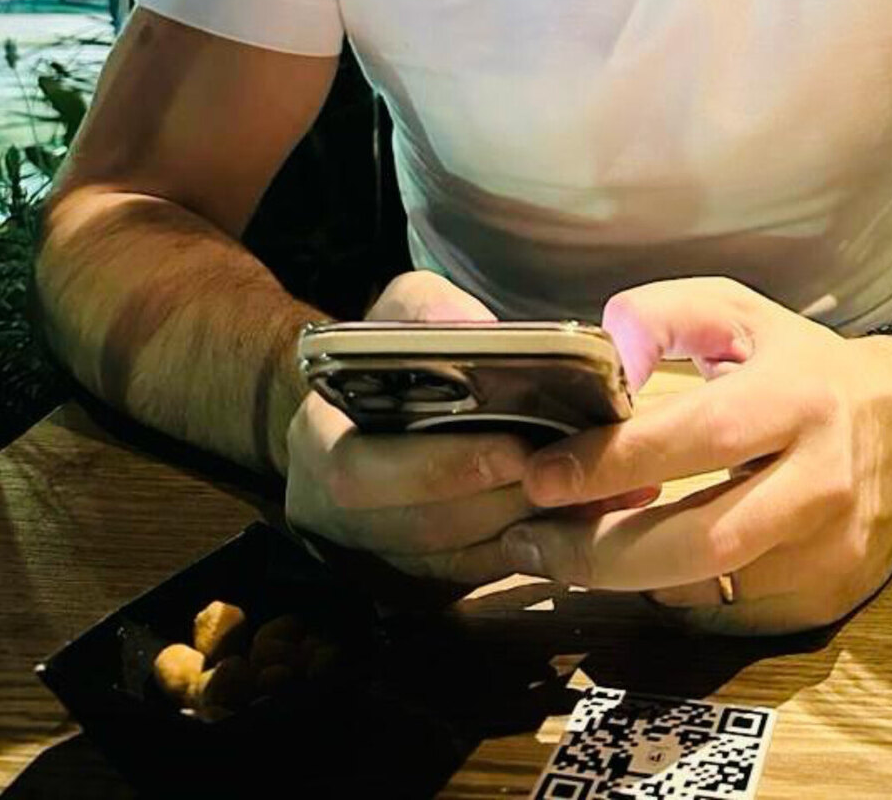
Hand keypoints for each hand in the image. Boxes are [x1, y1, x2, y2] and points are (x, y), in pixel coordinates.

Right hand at [284, 272, 535, 584]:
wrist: (364, 409)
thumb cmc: (390, 354)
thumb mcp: (402, 309)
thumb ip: (431, 312)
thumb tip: (484, 334)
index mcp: (316, 443)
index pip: (360, 472)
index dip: (439, 466)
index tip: (515, 446)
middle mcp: (330, 515)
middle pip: (414, 530)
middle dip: (492, 503)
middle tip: (561, 473)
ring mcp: (368, 557)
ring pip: (445, 565)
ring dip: (514, 531)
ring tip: (575, 494)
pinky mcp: (408, 583)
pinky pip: (464, 581)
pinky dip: (517, 552)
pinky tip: (563, 519)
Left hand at [501, 279, 891, 633]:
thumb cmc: (803, 363)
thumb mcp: (738, 313)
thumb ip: (662, 314)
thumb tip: (606, 352)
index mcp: (795, 399)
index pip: (694, 439)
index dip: (609, 462)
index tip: (540, 474)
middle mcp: (820, 480)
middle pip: (700, 542)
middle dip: (599, 551)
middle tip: (529, 543)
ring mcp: (832, 550)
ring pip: (710, 591)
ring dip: (624, 579)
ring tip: (564, 554)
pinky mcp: (831, 597)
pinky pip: (733, 615)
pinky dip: (674, 597)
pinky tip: (636, 568)